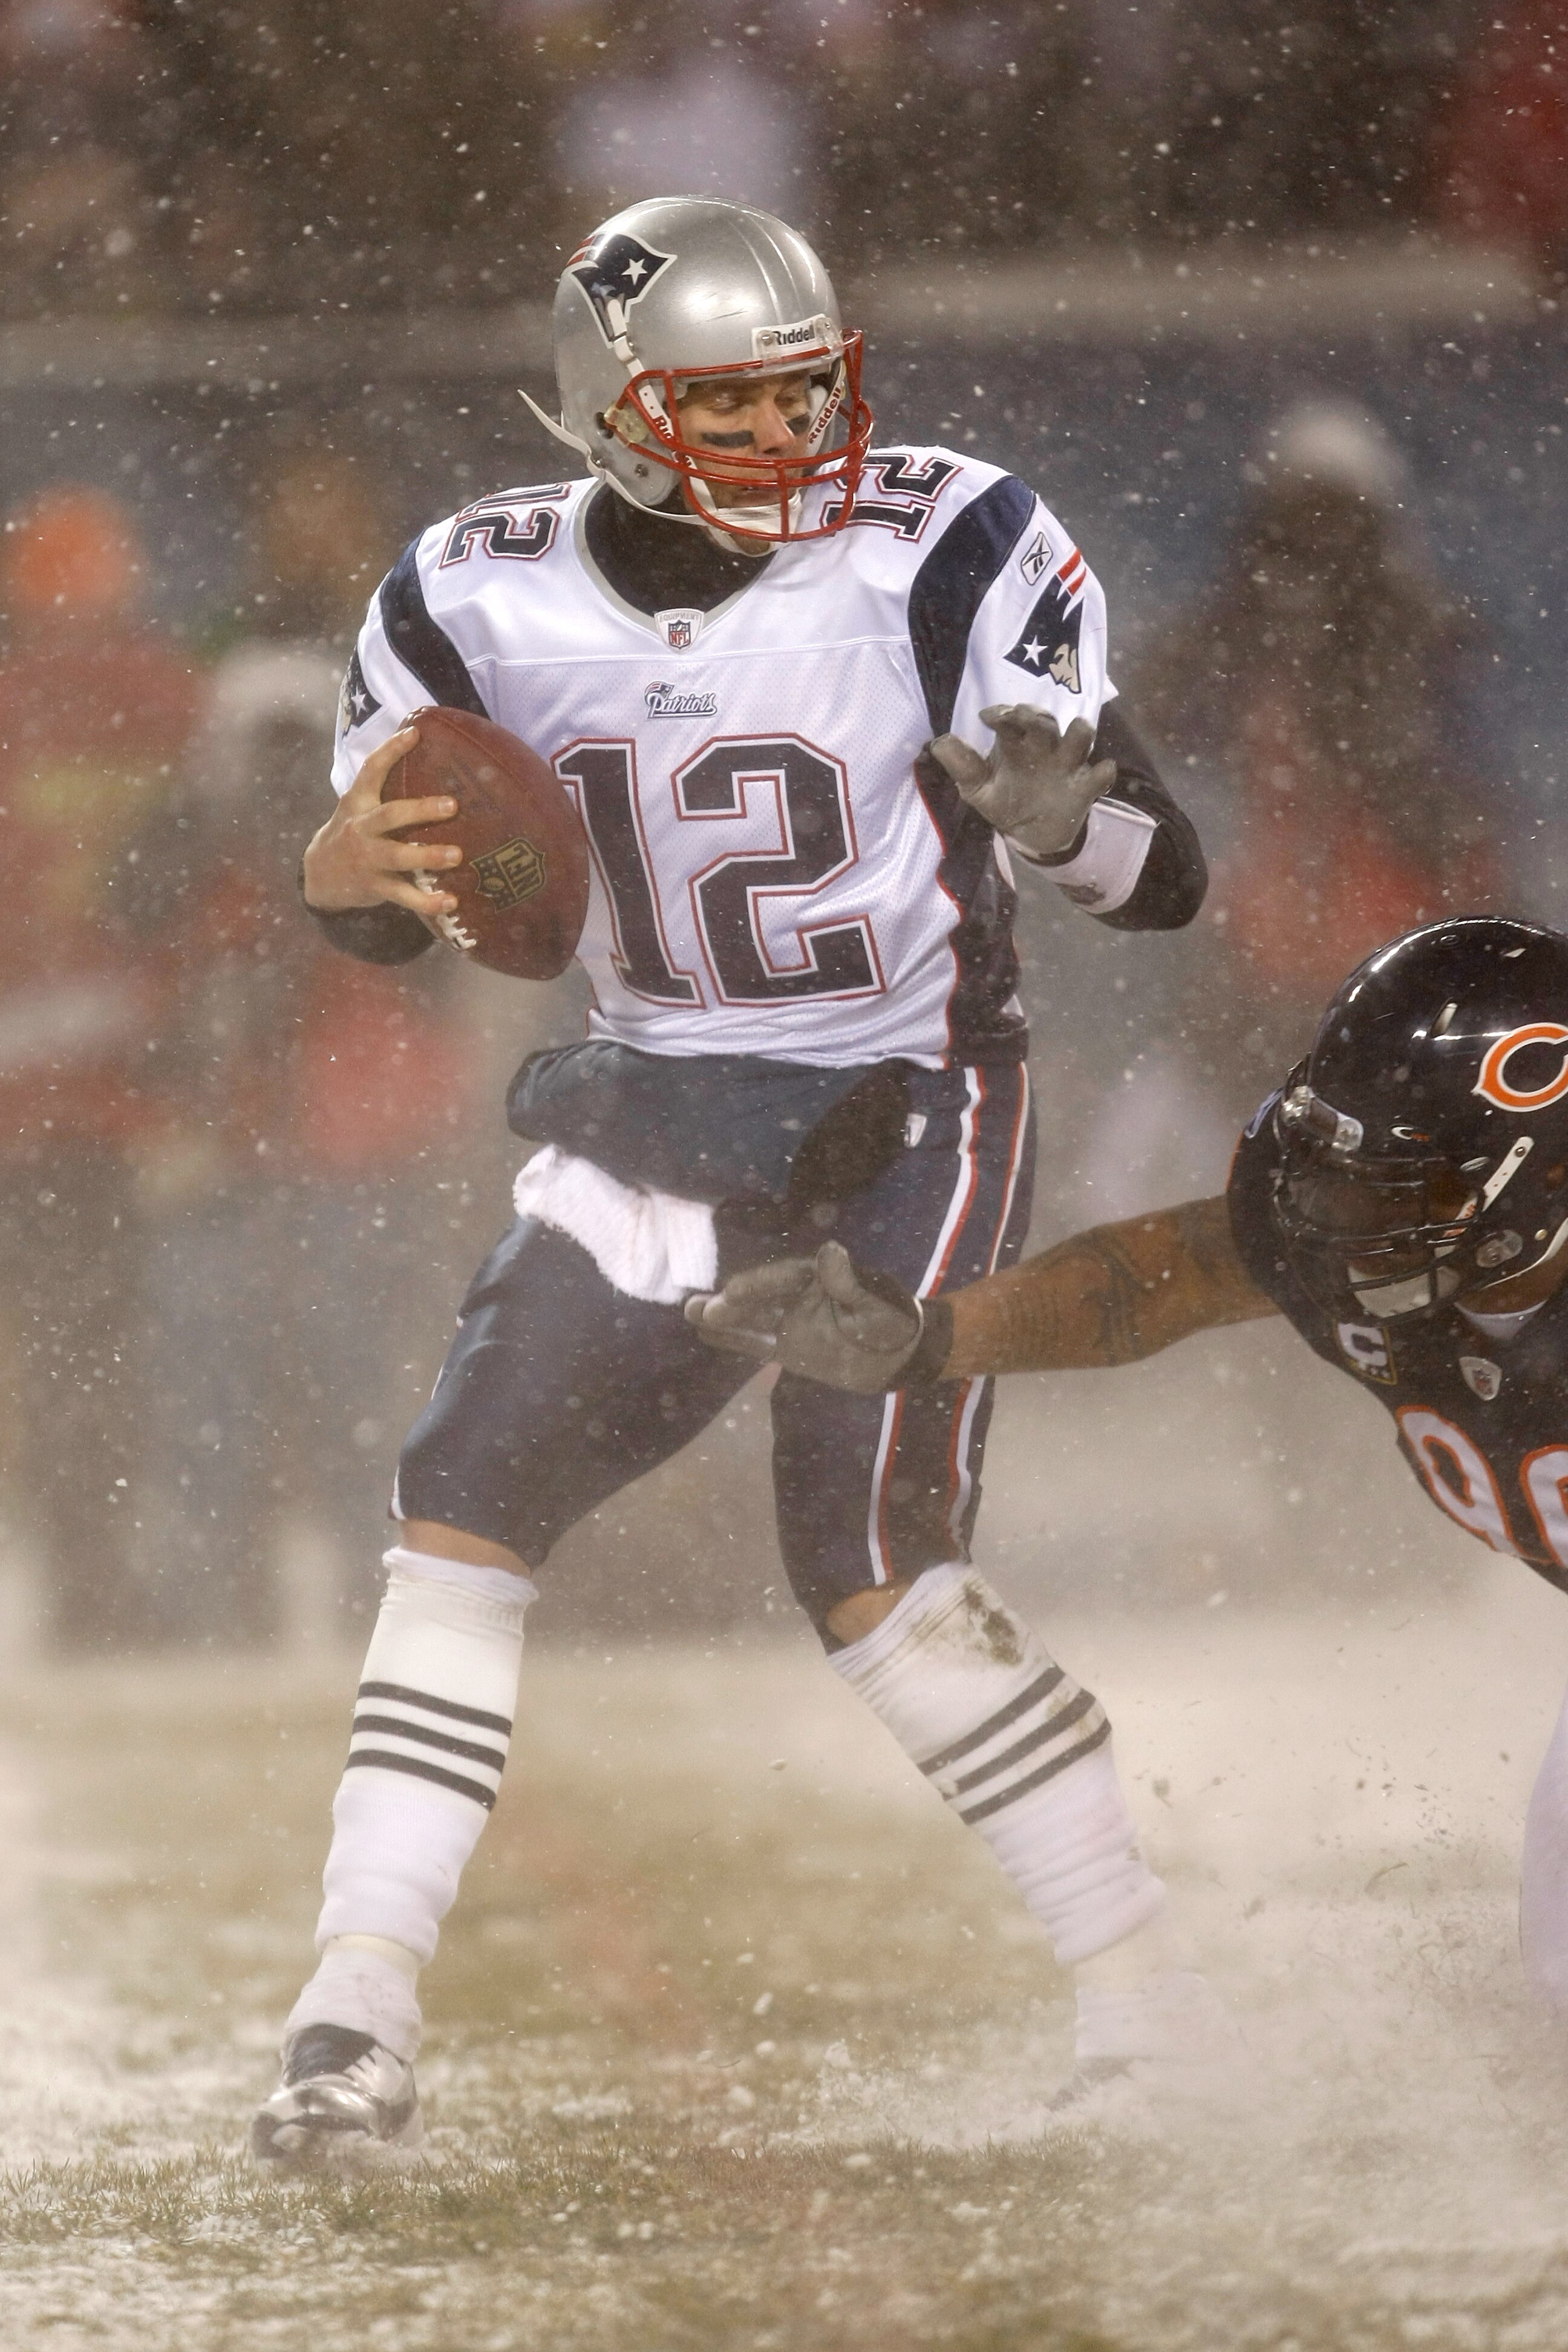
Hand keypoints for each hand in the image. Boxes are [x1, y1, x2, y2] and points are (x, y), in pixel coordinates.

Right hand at [301, 725, 463, 916]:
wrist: (320, 874)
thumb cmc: (353, 833)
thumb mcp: (359, 807)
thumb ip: (384, 789)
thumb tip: (426, 755)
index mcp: (358, 803)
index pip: (371, 770)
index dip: (391, 751)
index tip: (415, 733)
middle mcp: (361, 829)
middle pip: (390, 816)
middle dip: (420, 810)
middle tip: (452, 805)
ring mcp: (367, 859)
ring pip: (397, 857)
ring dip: (427, 856)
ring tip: (457, 856)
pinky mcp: (374, 886)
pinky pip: (402, 895)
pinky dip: (427, 900)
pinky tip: (451, 902)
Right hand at [685, 1241, 925, 1392]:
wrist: (900, 1355)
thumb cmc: (893, 1322)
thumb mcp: (876, 1304)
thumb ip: (850, 1283)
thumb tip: (831, 1251)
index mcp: (819, 1276)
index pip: (783, 1278)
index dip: (759, 1284)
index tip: (733, 1291)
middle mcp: (798, 1295)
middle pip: (761, 1297)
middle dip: (732, 1303)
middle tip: (700, 1309)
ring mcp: (790, 1319)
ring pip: (752, 1318)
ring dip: (723, 1317)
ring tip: (689, 1313)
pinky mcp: (787, 1345)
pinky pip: (757, 1342)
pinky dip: (734, 1339)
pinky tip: (705, 1334)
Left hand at [929, 704, 1115, 857]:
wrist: (1032, 834)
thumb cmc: (1006, 800)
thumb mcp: (978, 788)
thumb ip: (962, 766)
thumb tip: (938, 744)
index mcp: (1017, 742)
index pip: (1011, 718)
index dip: (1002, 714)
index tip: (987, 718)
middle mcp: (1044, 747)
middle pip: (1046, 720)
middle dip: (1035, 715)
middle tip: (1021, 717)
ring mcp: (1068, 764)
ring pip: (1081, 735)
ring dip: (1079, 731)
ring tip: (1074, 732)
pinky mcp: (1086, 787)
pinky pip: (1102, 775)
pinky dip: (1103, 772)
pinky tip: (1100, 773)